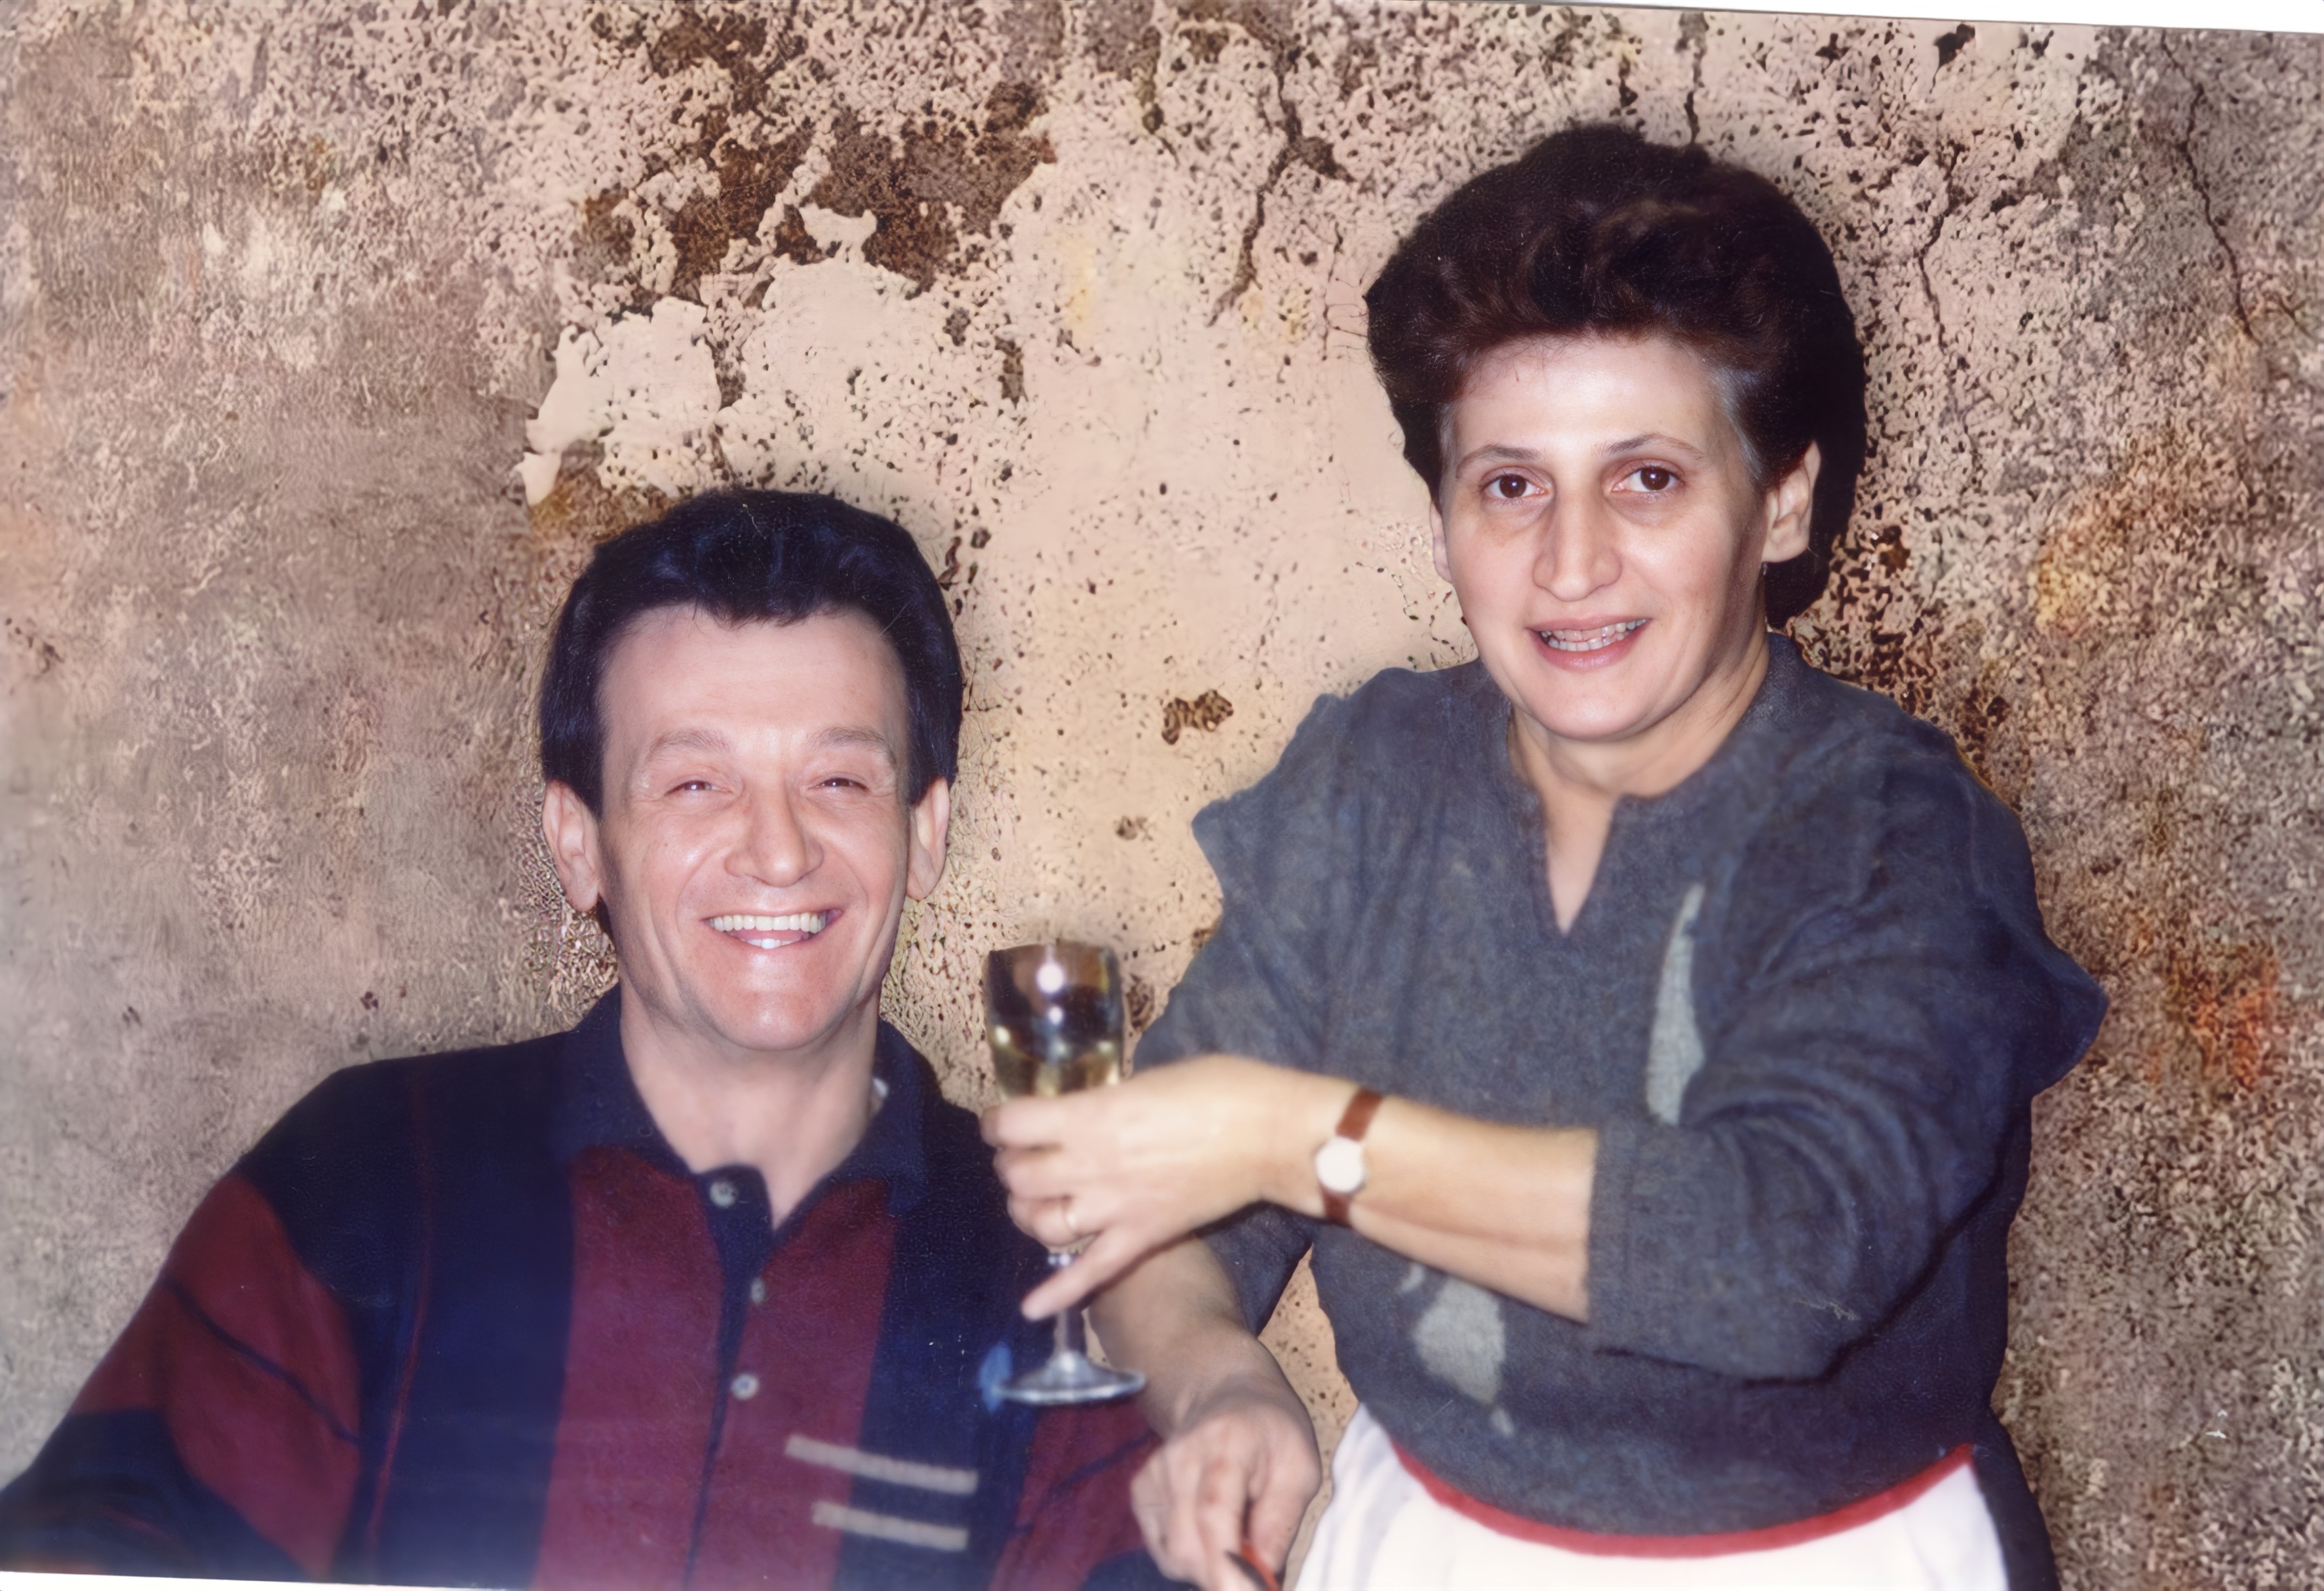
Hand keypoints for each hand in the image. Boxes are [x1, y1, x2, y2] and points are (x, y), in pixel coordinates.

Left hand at [981, 1056, 1345, 1317]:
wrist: (1271, 1135)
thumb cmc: (1219, 1089)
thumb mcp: (1148, 1079)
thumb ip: (1106, 1101)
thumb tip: (1086, 1111)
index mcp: (1091, 1116)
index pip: (1014, 1124)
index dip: (998, 1122)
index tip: (1001, 1122)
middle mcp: (1092, 1165)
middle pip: (1018, 1176)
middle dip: (1011, 1165)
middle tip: (1023, 1156)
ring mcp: (1115, 1207)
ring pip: (1042, 1223)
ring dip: (1027, 1212)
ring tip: (1034, 1201)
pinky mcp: (1142, 1236)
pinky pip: (1091, 1272)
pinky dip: (1058, 1294)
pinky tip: (1030, 1310)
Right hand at [1132, 1375, 1319, 1590]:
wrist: (1228, 1396)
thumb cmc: (1272, 1434)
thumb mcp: (1300, 1468)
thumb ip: (1282, 1521)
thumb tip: (1263, 1576)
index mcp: (1227, 1443)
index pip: (1215, 1511)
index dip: (1228, 1565)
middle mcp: (1180, 1456)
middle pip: (1187, 1543)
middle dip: (1224, 1575)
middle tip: (1257, 1569)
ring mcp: (1154, 1473)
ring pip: (1172, 1554)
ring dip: (1209, 1569)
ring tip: (1238, 1542)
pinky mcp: (1141, 1491)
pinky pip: (1162, 1550)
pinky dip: (1190, 1559)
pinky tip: (1211, 1535)